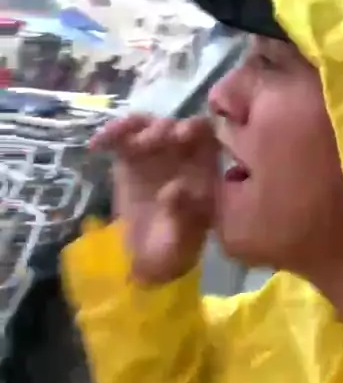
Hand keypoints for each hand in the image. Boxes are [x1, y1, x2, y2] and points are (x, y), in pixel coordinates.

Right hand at [90, 114, 218, 284]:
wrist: (150, 258)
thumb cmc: (177, 246)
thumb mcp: (183, 236)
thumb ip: (183, 213)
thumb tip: (175, 188)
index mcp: (204, 167)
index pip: (206, 134)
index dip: (196, 129)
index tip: (180, 136)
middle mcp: (181, 153)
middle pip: (174, 124)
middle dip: (162, 128)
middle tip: (146, 143)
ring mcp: (154, 153)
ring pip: (146, 125)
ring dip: (135, 127)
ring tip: (122, 143)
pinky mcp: (128, 157)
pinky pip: (120, 137)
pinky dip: (109, 134)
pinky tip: (96, 145)